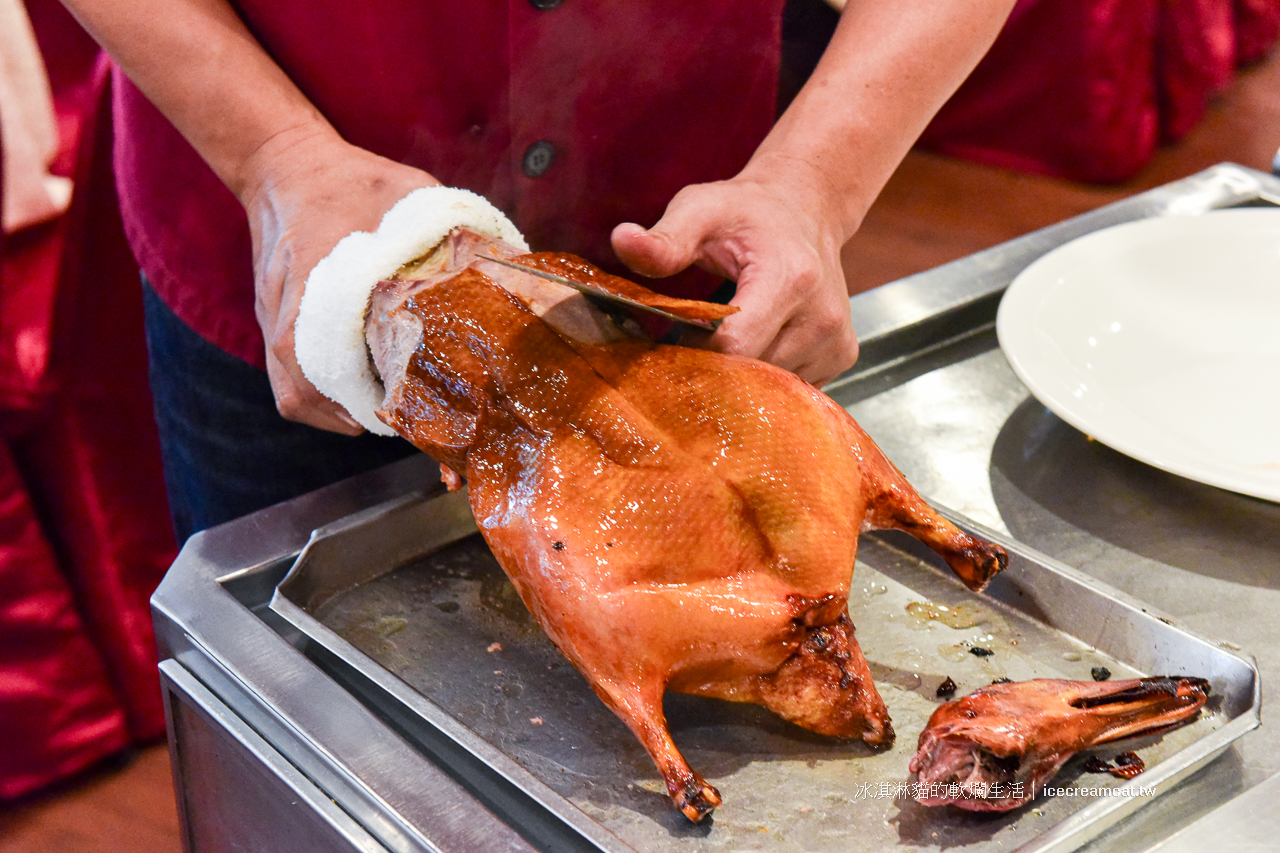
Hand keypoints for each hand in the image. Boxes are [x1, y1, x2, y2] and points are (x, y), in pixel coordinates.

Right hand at [239, 128, 438, 432]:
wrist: (280, 162)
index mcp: (320, 285)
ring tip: (386, 416)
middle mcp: (287, 313)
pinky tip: (355, 398)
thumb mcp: (406, 193)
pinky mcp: (271, 323)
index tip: (412, 412)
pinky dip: (319, 397)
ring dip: (338, 411)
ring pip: (295, 395)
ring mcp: (273, 322)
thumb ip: (451, 228)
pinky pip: (285, 381)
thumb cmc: (348, 178)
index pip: (335, 364)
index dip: (373, 398)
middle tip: (409, 423)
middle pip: (310, 392)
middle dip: (361, 415)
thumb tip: (509, 260)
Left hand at [611, 155, 857, 386]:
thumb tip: (622, 241)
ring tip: (721, 342)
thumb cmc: (747, 211)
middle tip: (687, 346)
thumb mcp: (700, 209)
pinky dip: (764, 377)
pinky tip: (752, 347)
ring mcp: (836, 342)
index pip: (735, 348)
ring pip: (770, 389)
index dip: (694, 354)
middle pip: (752, 375)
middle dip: (713, 369)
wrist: (806, 208)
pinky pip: (790, 387)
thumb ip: (665, 238)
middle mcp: (822, 317)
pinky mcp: (841, 357)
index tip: (669, 344)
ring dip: (738, 377)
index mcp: (790, 279)